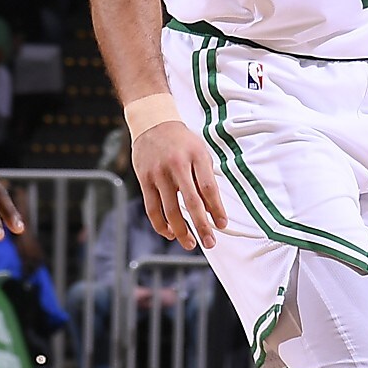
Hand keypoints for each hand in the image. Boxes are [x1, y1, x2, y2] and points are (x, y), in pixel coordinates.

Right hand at [127, 118, 223, 250]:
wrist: (152, 123)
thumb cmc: (182, 141)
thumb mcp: (199, 153)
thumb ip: (206, 179)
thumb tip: (213, 210)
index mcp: (196, 156)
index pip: (209, 188)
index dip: (217, 209)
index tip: (222, 225)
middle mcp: (177, 165)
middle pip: (191, 202)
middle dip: (201, 226)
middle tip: (210, 242)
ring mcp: (159, 173)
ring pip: (170, 210)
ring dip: (181, 231)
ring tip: (190, 243)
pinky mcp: (144, 180)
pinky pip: (152, 208)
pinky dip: (161, 224)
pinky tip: (170, 233)